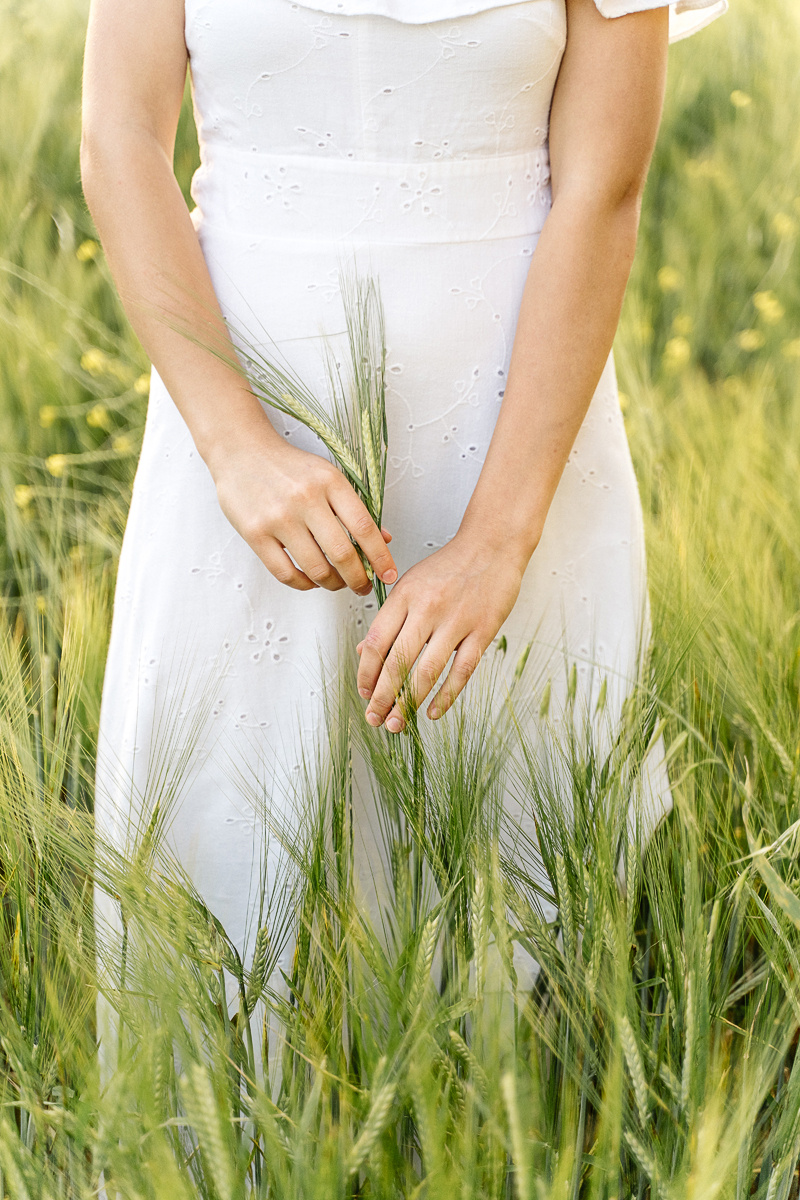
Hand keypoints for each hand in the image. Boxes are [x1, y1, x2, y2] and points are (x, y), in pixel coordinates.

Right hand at [210, 416, 396, 593]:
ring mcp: (279, 518)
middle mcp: (306, 499)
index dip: (380, 557)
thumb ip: (355, 508)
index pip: (364, 528)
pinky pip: (285, 573)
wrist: (242, 451)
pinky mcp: (255, 533)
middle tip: (362, 587)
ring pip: (316, 568)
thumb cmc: (291, 467)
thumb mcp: (328, 476)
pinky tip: (310, 581)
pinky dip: (304, 584)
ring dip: (332, 584)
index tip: (388, 575)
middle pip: (342, 554)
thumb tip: (385, 540)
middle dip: (358, 579)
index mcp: (330, 482)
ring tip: (336, 583)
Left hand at [356, 535, 525, 730]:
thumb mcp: (410, 584)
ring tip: (398, 723)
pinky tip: (432, 712)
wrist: (492, 545)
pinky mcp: (482, 631)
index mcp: (404, 596)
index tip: (364, 693)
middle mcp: (427, 609)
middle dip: (382, 697)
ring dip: (409, 702)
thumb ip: (388, 618)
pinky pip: (461, 671)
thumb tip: (363, 652)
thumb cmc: (449, 566)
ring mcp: (456, 621)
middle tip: (375, 720)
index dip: (366, 673)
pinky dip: (445, 696)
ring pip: (426, 671)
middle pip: (397, 662)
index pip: (376, 642)